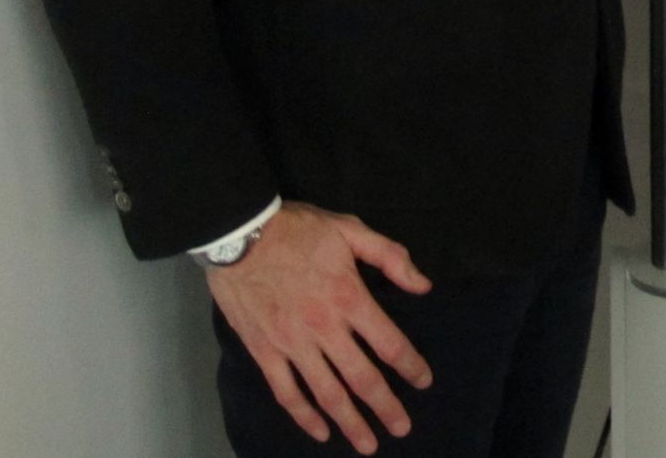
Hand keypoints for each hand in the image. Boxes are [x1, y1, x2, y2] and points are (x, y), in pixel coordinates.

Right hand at [205, 202, 432, 453]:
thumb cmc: (299, 230)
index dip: (410, 366)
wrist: (241, 235)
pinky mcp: (265, 352)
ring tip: (368, 445)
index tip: (423, 382)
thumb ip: (391, 257)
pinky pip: (286, 392)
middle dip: (385, 407)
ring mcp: (292, 345)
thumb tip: (424, 286)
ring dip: (349, 422)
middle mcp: (324, 329)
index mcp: (350, 298)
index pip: (389, 343)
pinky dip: (304, 416)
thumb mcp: (351, 230)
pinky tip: (320, 431)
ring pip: (326, 394)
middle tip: (402, 428)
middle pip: (362, 378)